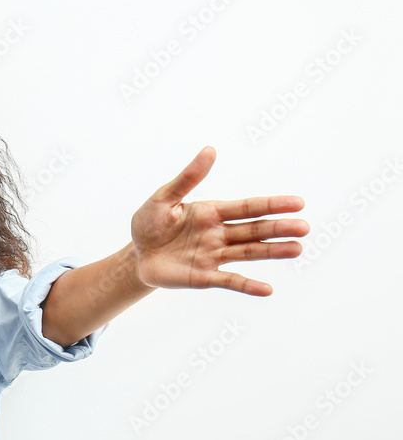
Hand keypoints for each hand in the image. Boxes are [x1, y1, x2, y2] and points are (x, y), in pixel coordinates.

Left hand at [130, 146, 309, 295]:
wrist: (136, 255)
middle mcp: (218, 234)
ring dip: (272, 251)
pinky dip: (247, 285)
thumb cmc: (149, 224)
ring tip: (297, 249)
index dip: (271, 205)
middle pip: (253, 230)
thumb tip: (210, 150)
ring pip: (248, 252)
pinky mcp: (204, 277)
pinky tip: (267, 289)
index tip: (297, 203)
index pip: (247, 207)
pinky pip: (228, 280)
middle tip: (304, 227)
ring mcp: (213, 256)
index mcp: (211, 212)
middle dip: (278, 228)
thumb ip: (187, 179)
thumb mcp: (163, 198)